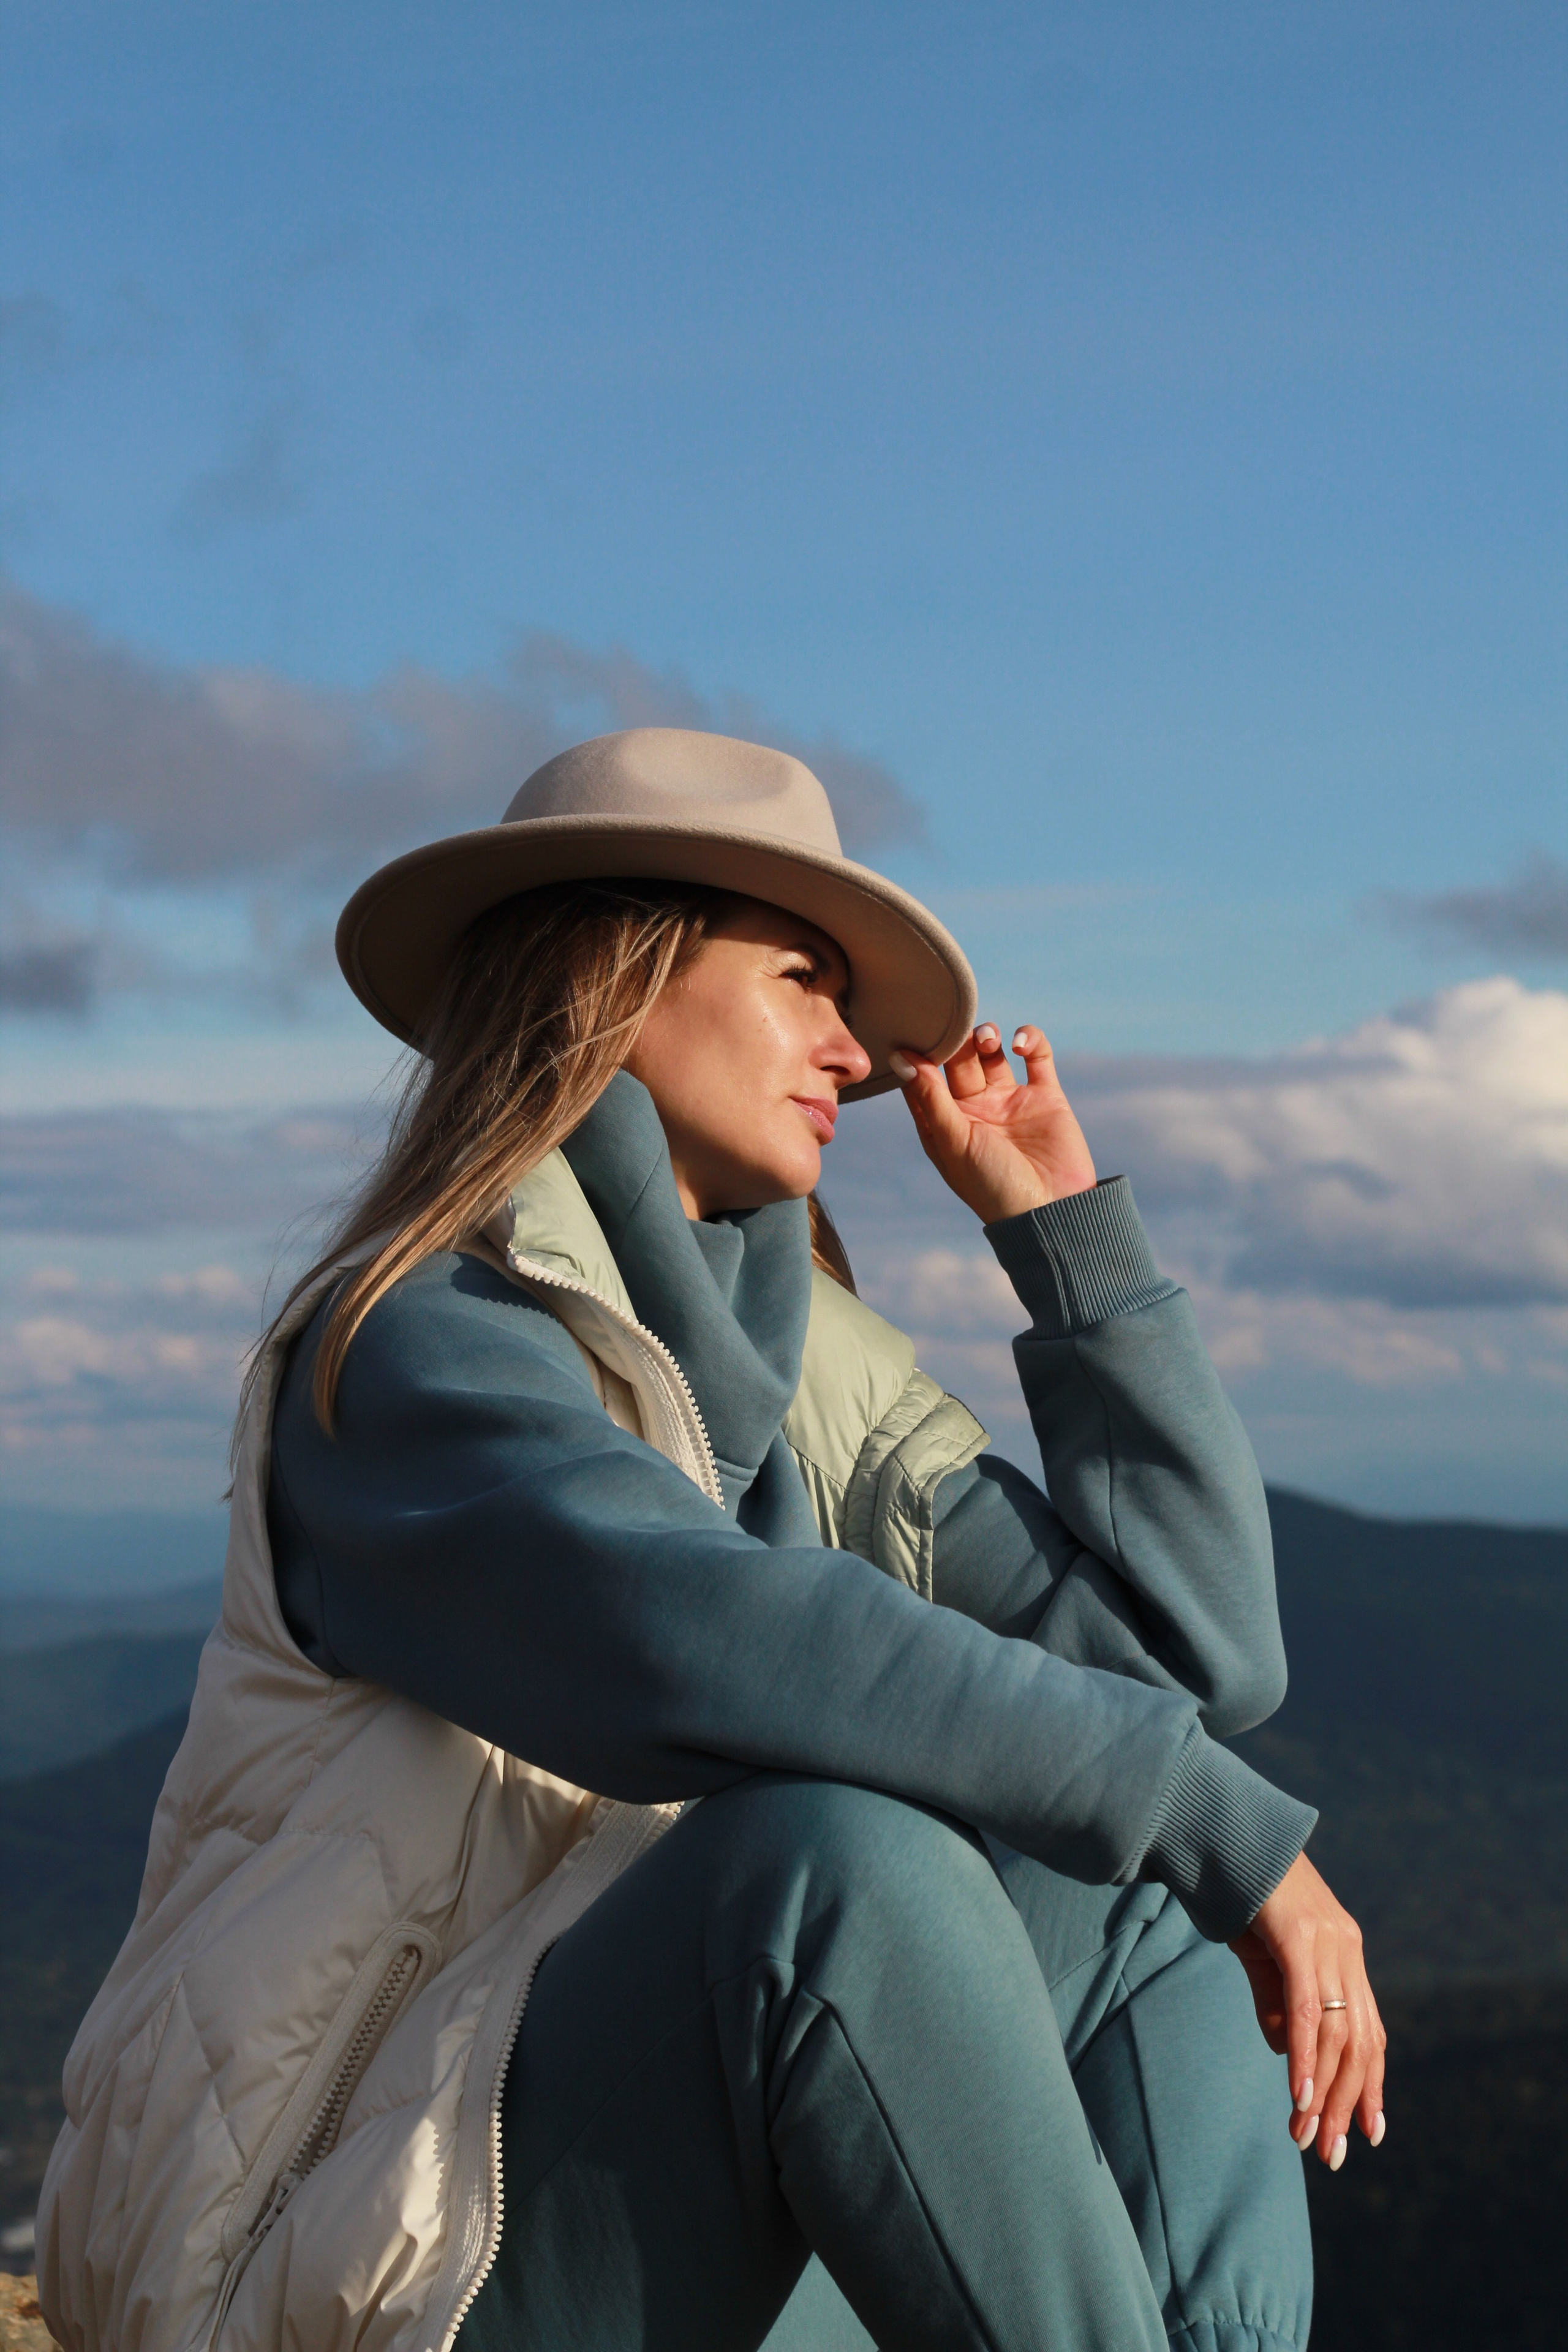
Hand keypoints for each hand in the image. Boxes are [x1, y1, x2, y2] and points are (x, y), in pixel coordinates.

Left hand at [890, 1023, 1096, 1225]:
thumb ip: (929, 1096)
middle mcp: (975, 1109)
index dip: (917, 1054)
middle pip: (957, 1060)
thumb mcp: (954, 1141)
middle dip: (956, 1042)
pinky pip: (1036, 1056)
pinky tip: (1020, 1043)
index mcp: (945, 1123)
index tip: (911, 1027)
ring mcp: (1010, 1100)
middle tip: (956, 1030)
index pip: (922, 1079)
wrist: (1052, 1210)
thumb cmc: (992, 1185)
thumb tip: (899, 1056)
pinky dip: (1029, 1040)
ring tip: (987, 1039)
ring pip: (992, 1053)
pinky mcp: (1045, 1096)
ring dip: (986, 1037)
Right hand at [1229, 1849, 1386, 2168]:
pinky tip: (1301, 2098)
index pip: (1369, 2032)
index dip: (1371, 2085)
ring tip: (1309, 2139)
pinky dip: (1306, 2060)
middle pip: (1360, 2043)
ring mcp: (1326, 1941)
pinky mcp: (1299, 1938)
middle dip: (1349, 2104)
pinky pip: (1308, 2011)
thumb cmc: (1240, 1892)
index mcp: (1345, 1952)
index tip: (1368, 2133)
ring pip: (1338, 2035)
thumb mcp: (1262, 1956)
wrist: (1221, 1832)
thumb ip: (1277, 2002)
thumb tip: (1288, 2054)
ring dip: (1325, 2094)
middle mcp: (1346, 1949)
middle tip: (1333, 2154)